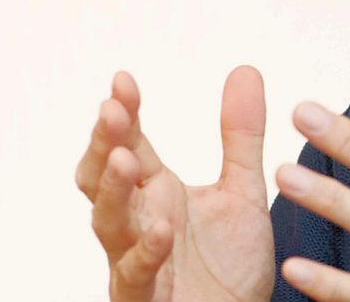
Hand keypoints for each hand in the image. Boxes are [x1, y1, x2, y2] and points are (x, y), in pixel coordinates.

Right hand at [75, 66, 274, 300]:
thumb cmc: (229, 265)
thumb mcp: (243, 190)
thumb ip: (241, 135)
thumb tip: (245, 69)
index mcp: (158, 192)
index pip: (130, 144)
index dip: (124, 114)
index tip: (124, 80)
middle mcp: (140, 222)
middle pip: (104, 178)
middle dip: (105, 145)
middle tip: (113, 110)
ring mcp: (137, 260)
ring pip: (109, 224)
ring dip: (113, 192)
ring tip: (126, 159)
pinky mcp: (146, 298)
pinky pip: (136, 275)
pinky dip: (146, 252)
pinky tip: (163, 228)